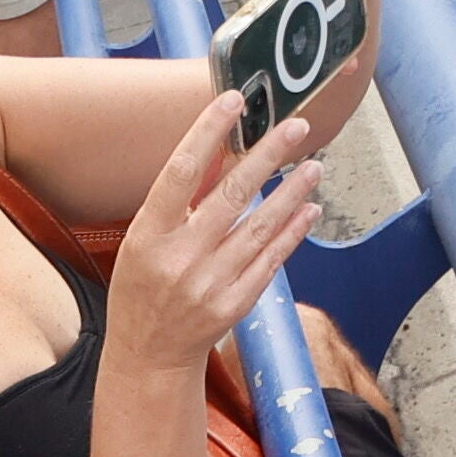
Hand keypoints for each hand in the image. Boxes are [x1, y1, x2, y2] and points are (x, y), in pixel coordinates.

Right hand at [102, 82, 328, 381]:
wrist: (147, 356)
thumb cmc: (142, 288)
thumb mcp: (143, 241)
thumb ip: (177, 201)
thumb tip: (218, 150)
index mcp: (148, 236)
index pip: (180, 172)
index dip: (207, 132)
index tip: (233, 100)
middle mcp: (179, 258)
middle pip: (231, 196)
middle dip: (267, 156)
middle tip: (296, 125)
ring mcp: (209, 284)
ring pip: (260, 228)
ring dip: (291, 193)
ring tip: (314, 164)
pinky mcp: (235, 305)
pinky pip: (271, 261)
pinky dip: (292, 233)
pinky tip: (309, 209)